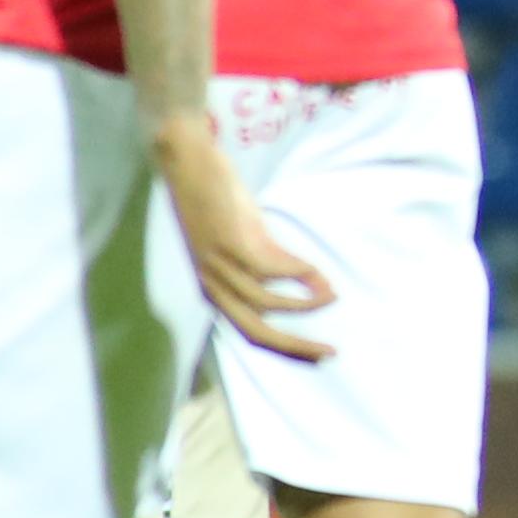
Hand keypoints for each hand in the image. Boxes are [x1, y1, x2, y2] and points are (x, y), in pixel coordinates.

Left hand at [152, 118, 333, 363]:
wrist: (186, 161)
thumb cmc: (214, 199)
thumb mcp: (240, 239)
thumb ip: (266, 262)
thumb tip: (310, 282)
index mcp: (214, 288)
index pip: (249, 333)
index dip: (286, 348)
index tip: (317, 355)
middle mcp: (213, 284)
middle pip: (256, 330)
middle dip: (295, 345)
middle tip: (330, 351)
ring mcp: (221, 264)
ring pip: (266, 302)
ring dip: (304, 305)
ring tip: (331, 297)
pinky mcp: (230, 241)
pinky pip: (270, 268)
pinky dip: (298, 273)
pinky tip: (316, 272)